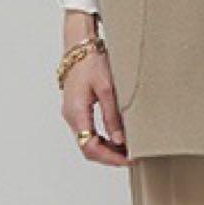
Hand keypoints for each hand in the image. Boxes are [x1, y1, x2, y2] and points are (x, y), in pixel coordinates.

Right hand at [61, 11, 133, 166]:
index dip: (110, 158)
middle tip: (132, 156)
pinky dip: (103, 138)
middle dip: (110, 156)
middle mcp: (71, 117)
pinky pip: (89, 131)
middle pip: (88, 148)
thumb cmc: (91, 61)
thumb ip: (112, 115)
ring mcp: (72, 114)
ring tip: (128, 149)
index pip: (90, 147)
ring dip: (107, 148)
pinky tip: (118, 137)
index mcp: (76, 113)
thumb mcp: (107, 87)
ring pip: (88, 141)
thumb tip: (121, 140)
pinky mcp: (77, 109)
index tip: (129, 159)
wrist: (79, 45)